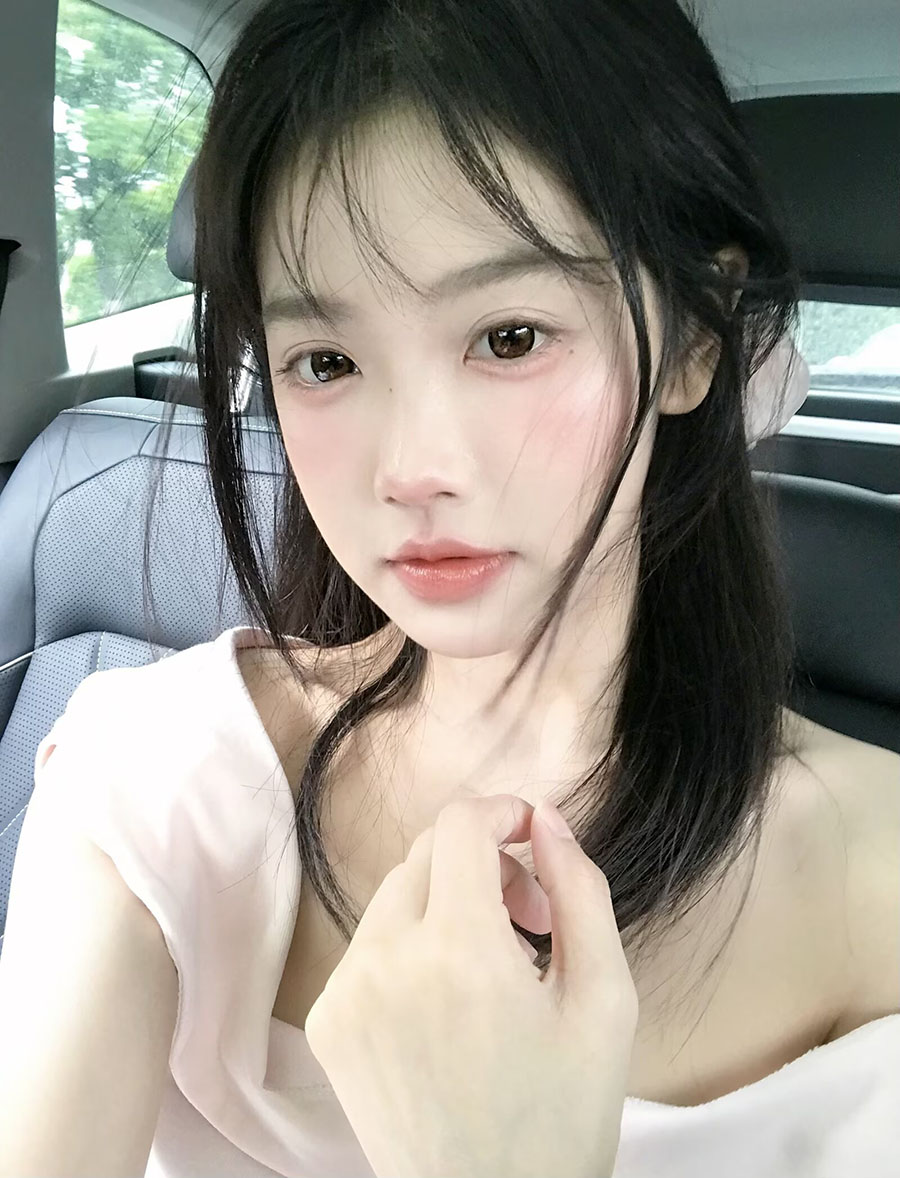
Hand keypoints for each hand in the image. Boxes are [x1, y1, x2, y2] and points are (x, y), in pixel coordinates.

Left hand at [303, 794, 638, 1177]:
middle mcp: (386, 962)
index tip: (533, 837)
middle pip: (426, 853)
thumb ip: (580, 891)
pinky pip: (370, 946)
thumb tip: (544, 819)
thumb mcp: (604, 1001)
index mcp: (459, 952)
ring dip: (447, 903)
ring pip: (395, 895)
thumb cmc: (561, 1118)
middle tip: (532, 918)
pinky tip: (451, 1003)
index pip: (459, 825)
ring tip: (496, 964)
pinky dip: (412, 947)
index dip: (502, 812)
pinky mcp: (326, 1023)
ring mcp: (345, 994)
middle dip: (484, 863)